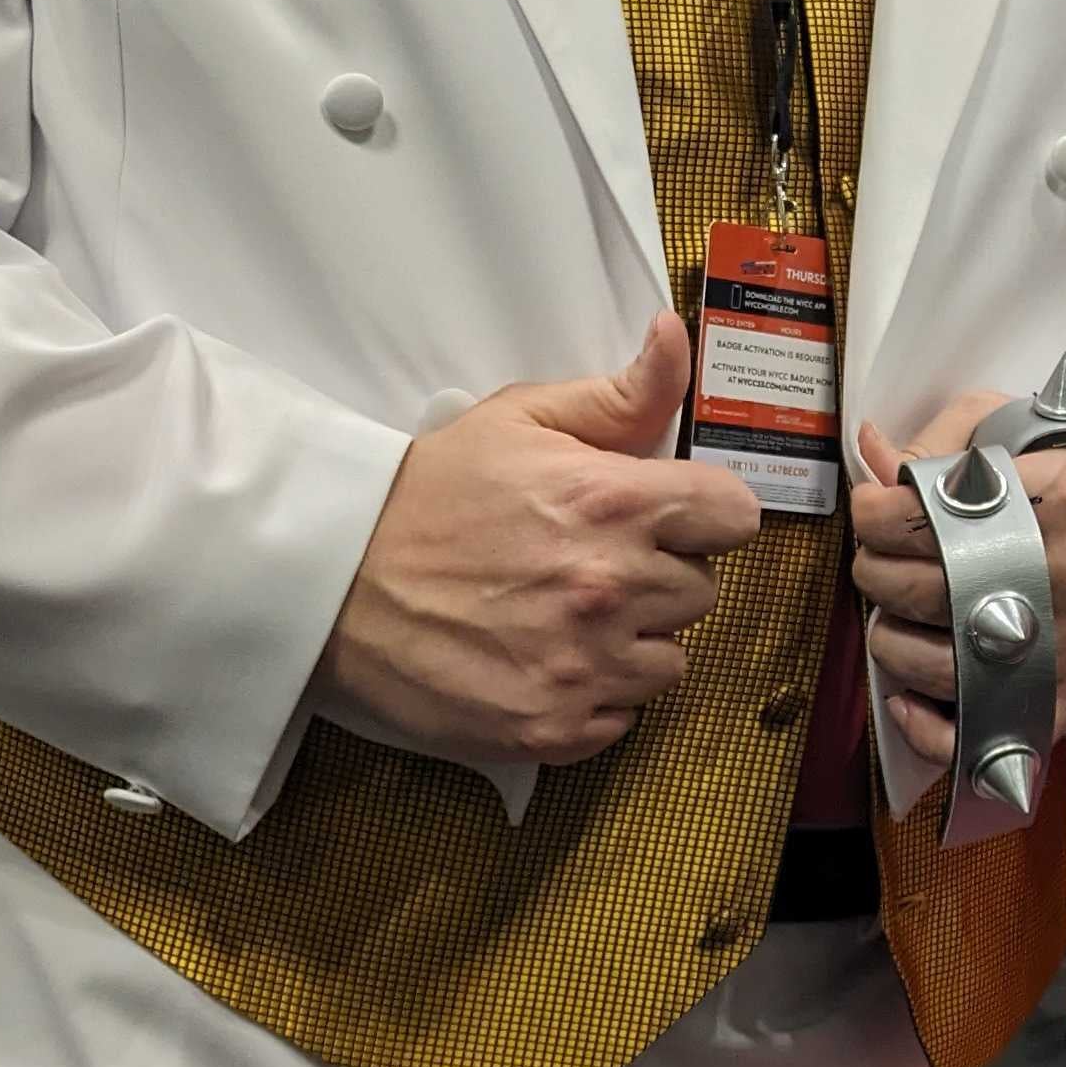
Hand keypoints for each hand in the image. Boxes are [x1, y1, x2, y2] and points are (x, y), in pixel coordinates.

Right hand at [324, 316, 762, 763]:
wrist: (329, 581)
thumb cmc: (427, 494)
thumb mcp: (520, 420)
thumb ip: (620, 392)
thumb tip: (677, 338)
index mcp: (615, 504)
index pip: (736, 516)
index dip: (706, 513)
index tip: (671, 517)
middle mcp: (612, 588)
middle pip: (703, 590)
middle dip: (660, 574)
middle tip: (594, 562)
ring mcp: (583, 667)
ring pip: (669, 660)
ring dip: (633, 641)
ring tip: (565, 615)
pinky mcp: (553, 729)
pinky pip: (621, 718)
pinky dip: (593, 697)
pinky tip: (543, 661)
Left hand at [850, 392, 1065, 761]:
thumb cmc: (1061, 482)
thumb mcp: (1008, 436)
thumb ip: (936, 445)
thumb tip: (869, 454)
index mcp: (1057, 496)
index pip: (925, 515)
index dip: (874, 514)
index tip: (873, 511)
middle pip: (922, 589)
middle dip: (875, 572)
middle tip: (883, 561)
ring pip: (933, 663)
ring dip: (889, 640)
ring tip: (901, 616)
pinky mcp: (1064, 697)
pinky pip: (974, 734)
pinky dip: (924, 725)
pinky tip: (909, 696)